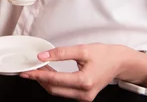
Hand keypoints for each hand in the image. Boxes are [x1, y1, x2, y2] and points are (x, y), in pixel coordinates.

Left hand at [21, 44, 146, 101]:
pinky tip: (49, 73)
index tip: (27, 71)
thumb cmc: (105, 55)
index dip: (38, 75)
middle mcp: (84, 94)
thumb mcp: (82, 49)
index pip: (55, 79)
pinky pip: (65, 91)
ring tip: (38, 68)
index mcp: (84, 81)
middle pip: (54, 89)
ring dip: (46, 81)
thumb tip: (43, 56)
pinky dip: (55, 83)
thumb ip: (61, 53)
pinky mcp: (84, 96)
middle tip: (29, 68)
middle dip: (39, 79)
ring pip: (58, 92)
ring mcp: (84, 97)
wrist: (120, 62)